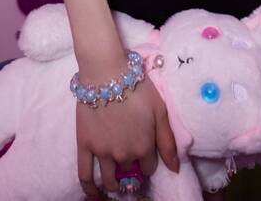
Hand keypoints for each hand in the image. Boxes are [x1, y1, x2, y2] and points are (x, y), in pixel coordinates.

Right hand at [76, 74, 178, 196]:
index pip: (149, 167)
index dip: (148, 161)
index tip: (145, 153)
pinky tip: (95, 194)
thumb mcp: (160, 110)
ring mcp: (103, 152)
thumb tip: (175, 168)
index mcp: (144, 147)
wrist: (106, 71)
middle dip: (132, 168)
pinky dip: (90, 189)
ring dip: (115, 184)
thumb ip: (168, 141)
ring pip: (110, 180)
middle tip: (130, 160)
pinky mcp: (85, 145)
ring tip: (116, 181)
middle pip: (130, 171)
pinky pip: (85, 175)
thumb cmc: (136, 86)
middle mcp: (124, 154)